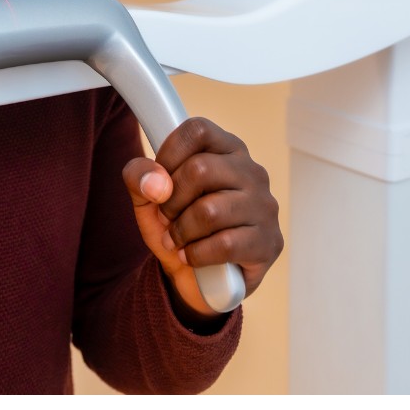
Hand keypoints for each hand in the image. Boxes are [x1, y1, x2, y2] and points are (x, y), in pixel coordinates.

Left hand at [123, 117, 282, 323]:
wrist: (197, 279)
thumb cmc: (177, 226)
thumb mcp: (148, 199)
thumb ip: (140, 177)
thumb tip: (156, 183)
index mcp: (227, 149)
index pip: (198, 130)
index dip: (169, 154)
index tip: (160, 180)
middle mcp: (252, 172)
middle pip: (200, 169)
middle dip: (171, 201)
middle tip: (167, 217)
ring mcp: (265, 206)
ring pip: (210, 211)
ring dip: (181, 231)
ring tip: (177, 240)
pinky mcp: (269, 242)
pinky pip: (224, 244)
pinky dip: (196, 255)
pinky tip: (191, 257)